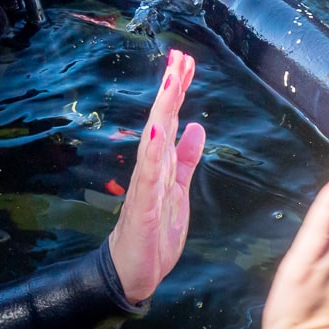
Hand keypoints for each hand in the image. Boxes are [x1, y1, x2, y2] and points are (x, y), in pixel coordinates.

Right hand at [107, 49, 206, 303]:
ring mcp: (145, 185)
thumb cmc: (152, 232)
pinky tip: (157, 131)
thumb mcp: (178, 190)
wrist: (132, 270)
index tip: (184, 61)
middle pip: (160, 122)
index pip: (169, 120)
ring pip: (153, 141)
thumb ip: (185, 159)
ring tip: (170, 85)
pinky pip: (148, 176)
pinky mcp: (145, 206)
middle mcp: (150, 168)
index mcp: (160, 164)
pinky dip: (152, 153)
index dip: (176, 91)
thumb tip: (196, 127)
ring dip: (161, 112)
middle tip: (178, 58)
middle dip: (170, 90)